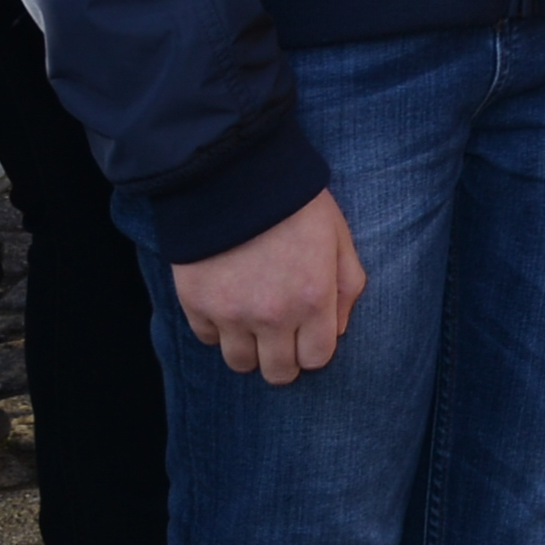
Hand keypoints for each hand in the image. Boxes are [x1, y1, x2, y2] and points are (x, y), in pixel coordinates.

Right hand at [175, 193, 363, 382]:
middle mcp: (273, 316)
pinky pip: (207, 338)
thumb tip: (336, 330)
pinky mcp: (196, 303)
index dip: (313, 348)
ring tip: (250, 321)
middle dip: (283, 358)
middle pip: (278, 372)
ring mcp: (231, 313)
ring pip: (240, 363)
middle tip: (279, 334)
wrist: (234, 172)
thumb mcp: (339, 237)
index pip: (316, 359)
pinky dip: (216, 327)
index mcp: (313, 300)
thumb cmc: (294, 202)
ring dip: (248, 348)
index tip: (307, 333)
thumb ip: (347, 287)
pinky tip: (226, 300)